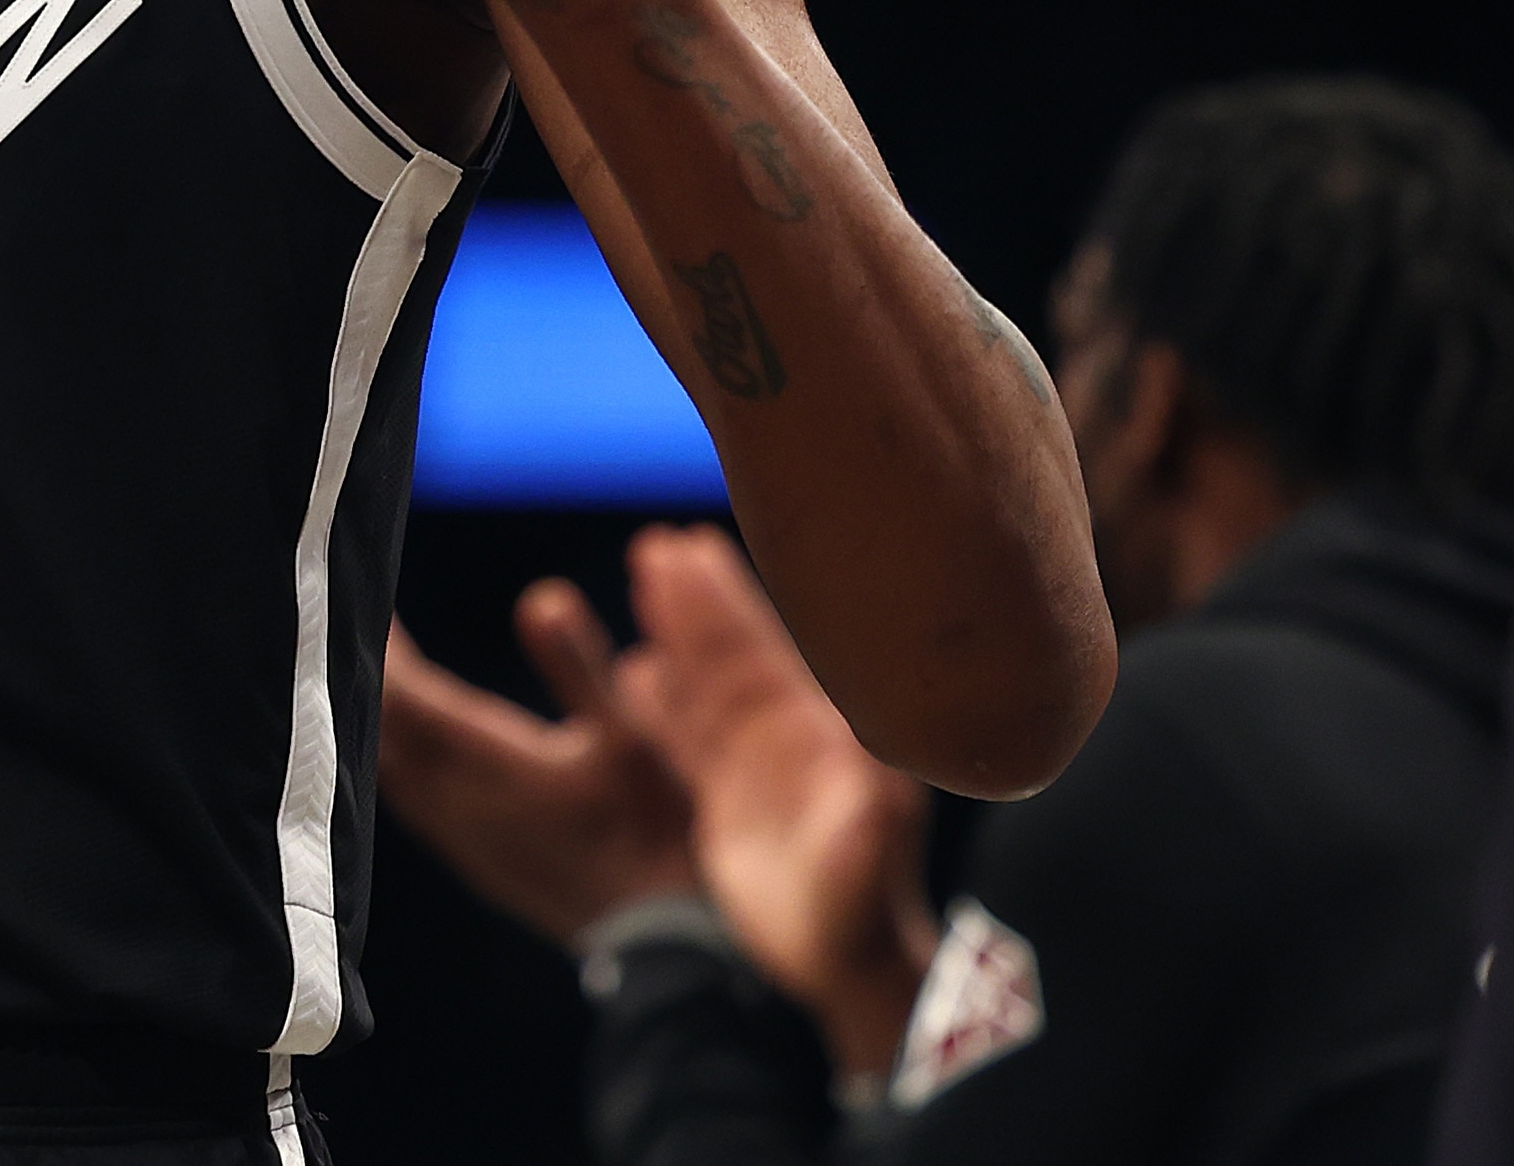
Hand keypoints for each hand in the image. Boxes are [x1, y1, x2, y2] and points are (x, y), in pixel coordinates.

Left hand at [376, 587, 700, 942]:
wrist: (670, 944)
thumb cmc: (659, 832)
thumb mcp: (632, 735)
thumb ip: (579, 664)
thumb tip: (540, 597)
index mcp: (490, 763)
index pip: (405, 695)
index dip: (384, 646)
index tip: (369, 602)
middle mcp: (461, 803)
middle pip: (386, 729)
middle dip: (376, 674)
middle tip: (371, 625)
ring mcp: (465, 840)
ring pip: (393, 770)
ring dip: (383, 720)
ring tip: (384, 676)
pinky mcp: (479, 865)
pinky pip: (413, 802)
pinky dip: (399, 762)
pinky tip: (411, 752)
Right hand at [612, 526, 936, 1080]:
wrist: (845, 970)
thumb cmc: (860, 912)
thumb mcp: (863, 858)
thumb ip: (865, 812)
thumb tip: (874, 767)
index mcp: (821, 735)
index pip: (764, 650)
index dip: (726, 600)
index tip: (691, 545)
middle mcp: (789, 739)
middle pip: (731, 653)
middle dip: (696, 601)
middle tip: (657, 544)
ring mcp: (759, 768)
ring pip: (707, 686)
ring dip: (678, 636)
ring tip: (645, 579)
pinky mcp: (730, 804)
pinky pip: (689, 736)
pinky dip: (665, 703)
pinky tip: (639, 671)